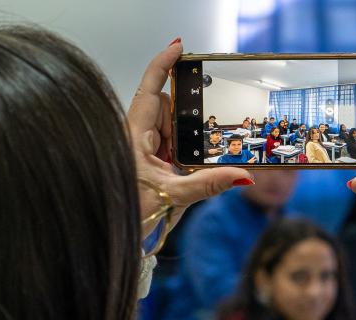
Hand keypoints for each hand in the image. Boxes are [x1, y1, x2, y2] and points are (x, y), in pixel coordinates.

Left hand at [128, 39, 252, 235]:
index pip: (150, 88)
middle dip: (186, 121)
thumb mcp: (173, 197)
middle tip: (192, 147)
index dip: (164, 63)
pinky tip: (182, 171)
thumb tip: (243, 175)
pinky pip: (172, 148)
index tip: (181, 47)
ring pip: (171, 130)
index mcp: (133, 135)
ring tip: (181, 168)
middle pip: (167, 109)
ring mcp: (142, 148)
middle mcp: (135, 136)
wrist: (112, 236)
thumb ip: (208, 184)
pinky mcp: (149, 162)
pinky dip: (183, 156)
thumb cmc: (127, 213)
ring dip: (184, 144)